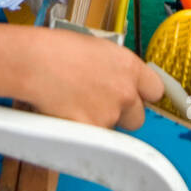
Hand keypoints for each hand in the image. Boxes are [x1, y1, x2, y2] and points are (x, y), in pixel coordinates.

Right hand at [24, 29, 164, 130]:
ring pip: (111, 130)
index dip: (142, 95)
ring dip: (97, 123)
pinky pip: (92, 141)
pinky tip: (64, 116)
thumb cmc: (56, 49)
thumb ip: (113, 68)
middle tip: (99, 105)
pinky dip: (80, 134)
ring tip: (73, 105)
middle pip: (137, 118)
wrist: (34, 63)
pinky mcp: (91, 134)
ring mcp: (109, 116)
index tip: (135, 97)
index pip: (155, 90)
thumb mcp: (95, 49)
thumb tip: (113, 79)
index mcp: (129, 67)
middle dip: (122, 115)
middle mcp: (125, 93)